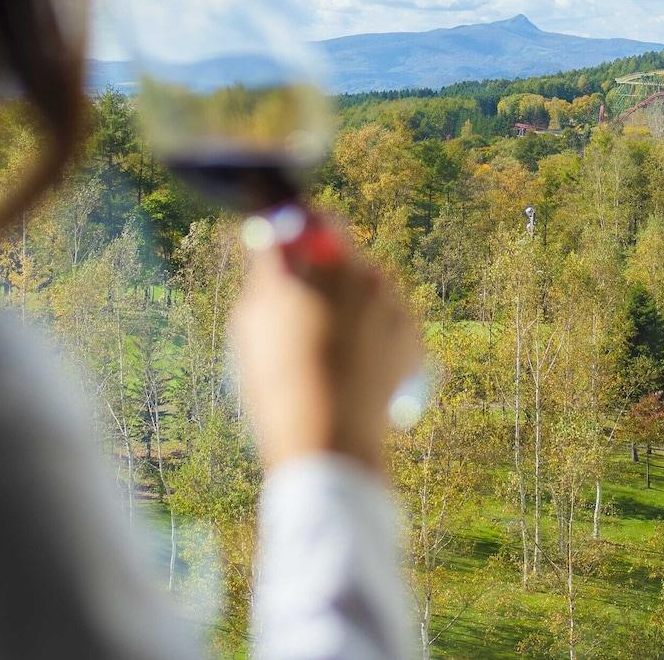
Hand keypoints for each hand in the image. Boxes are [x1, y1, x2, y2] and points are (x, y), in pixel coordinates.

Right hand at [230, 224, 422, 477]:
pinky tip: (351, 367)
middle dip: (326, 276)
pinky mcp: (412, 335)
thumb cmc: (279, 382)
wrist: (329, 440)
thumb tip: (272, 246)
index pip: (317, 223)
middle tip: (302, 312)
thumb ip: (266, 273)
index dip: (302, 236)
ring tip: (327, 352)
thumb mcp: (251, 321)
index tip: (290, 252)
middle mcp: (364, 274)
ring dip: (351, 306)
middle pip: (344, 258)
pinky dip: (373, 334)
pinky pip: (388, 319)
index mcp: (322, 263)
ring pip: (368, 290)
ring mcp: (393, 304)